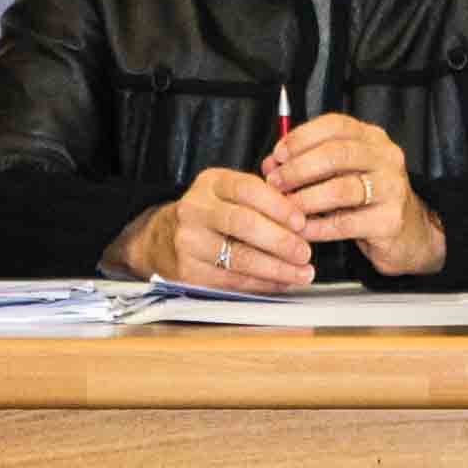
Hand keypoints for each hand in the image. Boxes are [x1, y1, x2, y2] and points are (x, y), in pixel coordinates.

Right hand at [107, 166, 312, 290]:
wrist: (161, 238)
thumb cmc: (210, 214)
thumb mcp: (228, 192)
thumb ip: (261, 198)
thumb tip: (304, 218)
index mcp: (210, 183)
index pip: (247, 189)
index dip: (278, 206)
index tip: (302, 221)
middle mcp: (195, 209)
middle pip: (244, 224)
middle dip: (281, 241)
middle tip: (305, 252)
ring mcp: (189, 242)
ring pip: (240, 258)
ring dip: (278, 268)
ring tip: (302, 273)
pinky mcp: (189, 272)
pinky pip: (233, 281)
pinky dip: (262, 284)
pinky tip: (280, 282)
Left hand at [265, 112, 441, 277]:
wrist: (409, 234)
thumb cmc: (369, 199)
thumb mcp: (343, 173)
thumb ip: (309, 163)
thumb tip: (271, 164)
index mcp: (372, 138)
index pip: (335, 125)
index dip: (302, 137)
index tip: (278, 154)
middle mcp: (385, 158)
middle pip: (337, 154)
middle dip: (299, 168)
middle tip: (276, 182)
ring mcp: (391, 189)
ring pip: (341, 189)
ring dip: (305, 198)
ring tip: (285, 207)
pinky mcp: (389, 221)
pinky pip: (345, 223)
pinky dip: (317, 227)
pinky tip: (302, 229)